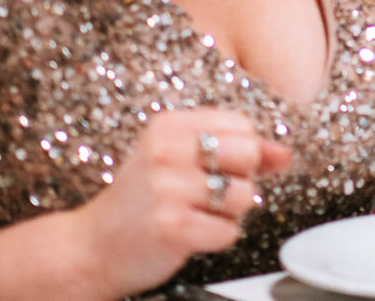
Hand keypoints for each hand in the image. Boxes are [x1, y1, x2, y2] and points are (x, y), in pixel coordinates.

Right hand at [63, 107, 291, 297]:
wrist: (90, 249)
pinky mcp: (173, 226)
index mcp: (170, 125)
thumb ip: (236, 152)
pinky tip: (187, 235)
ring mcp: (169, 188)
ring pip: (246, 196)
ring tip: (193, 215)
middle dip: (239, 180)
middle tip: (205, 195)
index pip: (242, 124)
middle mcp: (168, 150)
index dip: (242, 152)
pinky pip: (230, 232)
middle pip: (250, 154)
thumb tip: (285, 153)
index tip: (215, 169)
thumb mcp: (179, 162)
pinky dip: (215, 239)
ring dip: (228, 214)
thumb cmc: (140, 203)